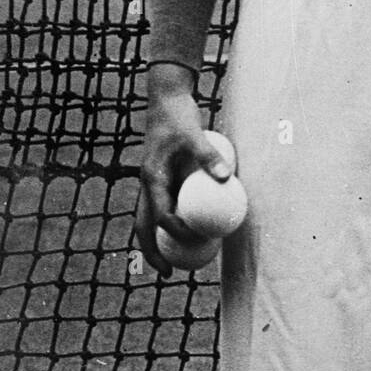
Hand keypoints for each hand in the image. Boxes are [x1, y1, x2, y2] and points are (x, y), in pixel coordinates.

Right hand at [134, 63, 232, 274]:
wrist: (165, 98)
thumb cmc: (178, 115)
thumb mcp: (194, 134)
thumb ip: (208, 155)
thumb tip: (227, 178)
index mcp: (151, 178)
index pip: (159, 214)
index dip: (172, 232)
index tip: (189, 243)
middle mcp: (147, 184)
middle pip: (143, 225)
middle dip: (152, 251)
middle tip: (167, 273)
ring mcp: (151, 182)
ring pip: (149, 219)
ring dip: (158, 241)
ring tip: (176, 261)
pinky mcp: (160, 177)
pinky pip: (163, 205)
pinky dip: (170, 222)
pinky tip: (189, 229)